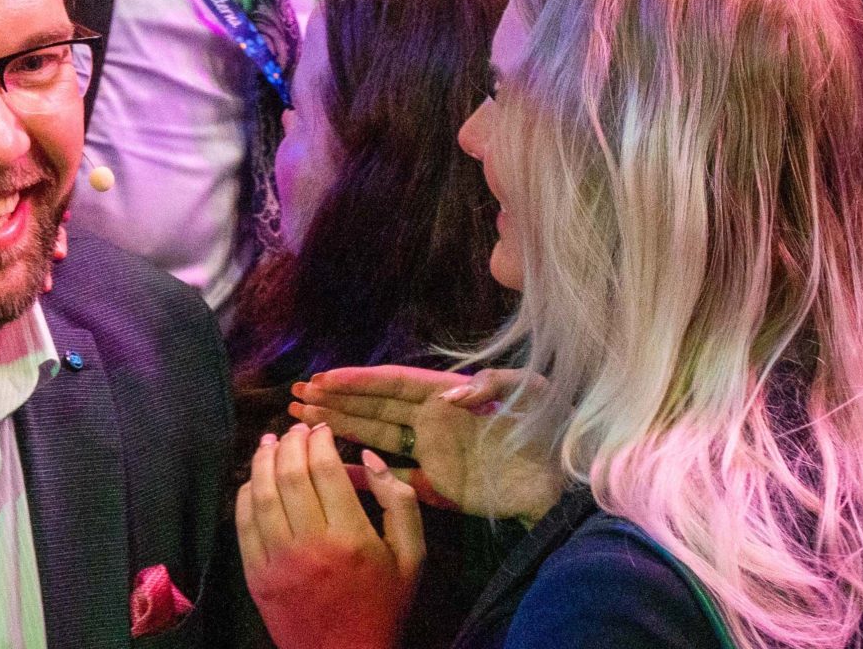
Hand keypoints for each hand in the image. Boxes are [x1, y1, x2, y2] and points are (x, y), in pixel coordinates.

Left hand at [236, 422, 422, 648]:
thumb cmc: (385, 606)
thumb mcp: (412, 557)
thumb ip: (399, 502)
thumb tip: (367, 459)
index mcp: (352, 537)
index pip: (325, 469)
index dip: (320, 441)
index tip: (322, 430)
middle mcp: (311, 545)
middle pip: (290, 475)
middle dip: (291, 443)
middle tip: (294, 430)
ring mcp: (278, 562)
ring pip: (262, 495)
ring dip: (262, 461)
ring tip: (269, 443)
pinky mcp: (256, 578)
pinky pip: (243, 525)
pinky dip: (245, 495)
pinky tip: (253, 480)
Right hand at [293, 365, 561, 520]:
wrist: (566, 484)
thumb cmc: (552, 431)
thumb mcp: (532, 391)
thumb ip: (493, 384)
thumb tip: (449, 395)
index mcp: (449, 393)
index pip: (394, 383)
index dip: (358, 380)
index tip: (323, 378)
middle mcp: (434, 419)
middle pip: (375, 406)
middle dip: (336, 400)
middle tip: (297, 397)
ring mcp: (432, 452)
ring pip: (375, 435)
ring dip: (340, 427)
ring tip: (302, 419)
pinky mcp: (437, 484)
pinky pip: (391, 476)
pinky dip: (362, 472)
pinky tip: (333, 467)